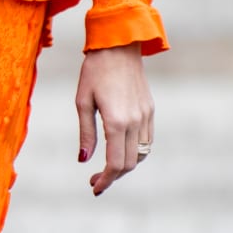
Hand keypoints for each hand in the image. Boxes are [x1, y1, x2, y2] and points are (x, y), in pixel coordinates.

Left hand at [76, 44, 154, 194]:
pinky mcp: (150, 110)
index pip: (114, 163)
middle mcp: (135, 121)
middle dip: (112, 176)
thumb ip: (86, 133)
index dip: (105, 180)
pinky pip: (147, 140)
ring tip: (107, 168)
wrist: (118, 46)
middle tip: (95, 180)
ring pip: (141, 154)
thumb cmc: (94, 71)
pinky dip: (135, 152)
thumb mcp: (82, 102)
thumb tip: (84, 159)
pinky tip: (120, 150)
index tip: (94, 187)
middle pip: (129, 163)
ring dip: (125, 166)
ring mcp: (146, 116)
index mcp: (116, 121)